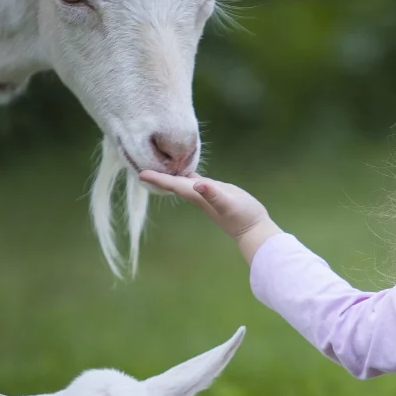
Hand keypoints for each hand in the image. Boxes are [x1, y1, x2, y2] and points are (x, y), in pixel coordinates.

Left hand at [139, 171, 281, 263]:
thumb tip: (198, 184)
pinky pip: (196, 182)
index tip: (140, 173)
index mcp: (198, 196)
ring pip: (183, 183)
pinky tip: (185, 171)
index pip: (174, 185)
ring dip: (171, 176)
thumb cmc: (243, 217)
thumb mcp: (228, 203)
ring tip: (158, 166)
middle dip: (159, 177)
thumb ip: (214, 194)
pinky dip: (187, 176)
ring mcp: (206, 195)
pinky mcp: (216, 193)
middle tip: (142, 167)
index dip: (158, 179)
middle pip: (174, 184)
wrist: (254, 229)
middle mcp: (199, 196)